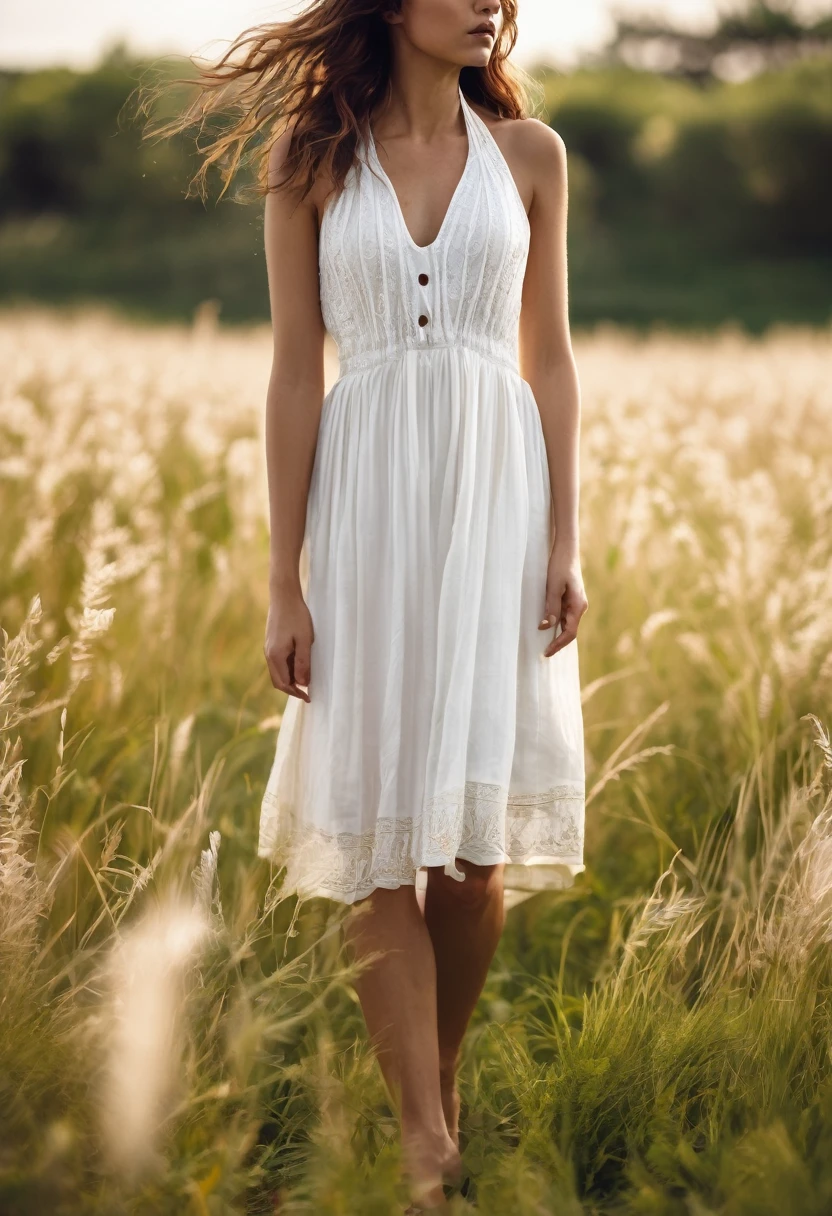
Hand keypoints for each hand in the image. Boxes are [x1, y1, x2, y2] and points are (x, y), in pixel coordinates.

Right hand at [264, 589, 313, 700]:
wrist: (283, 596)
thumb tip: (303, 683)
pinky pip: (278, 662)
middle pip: (278, 681)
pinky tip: (300, 663)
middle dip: (292, 689)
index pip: (284, 684)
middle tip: (308, 692)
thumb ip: (303, 663)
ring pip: (278, 672)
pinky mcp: (271, 642)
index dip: (296, 693)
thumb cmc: (297, 616)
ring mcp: (268, 648)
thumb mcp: (305, 640)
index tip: (309, 697)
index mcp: (276, 656)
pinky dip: (288, 668)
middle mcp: (269, 654)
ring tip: (306, 677)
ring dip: (290, 678)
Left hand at [538, 542, 587, 656]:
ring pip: (567, 624)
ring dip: (557, 634)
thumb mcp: (553, 587)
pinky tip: (547, 626)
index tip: (547, 652)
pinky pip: (565, 615)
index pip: (570, 633)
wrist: (566, 550)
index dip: (558, 644)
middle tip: (544, 652)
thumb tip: (546, 627)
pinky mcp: (571, 599)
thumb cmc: (560, 566)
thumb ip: (551, 607)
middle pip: (570, 631)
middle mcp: (580, 607)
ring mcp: (576, 603)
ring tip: (543, 642)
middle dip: (558, 642)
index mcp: (578, 606)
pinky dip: (557, 623)